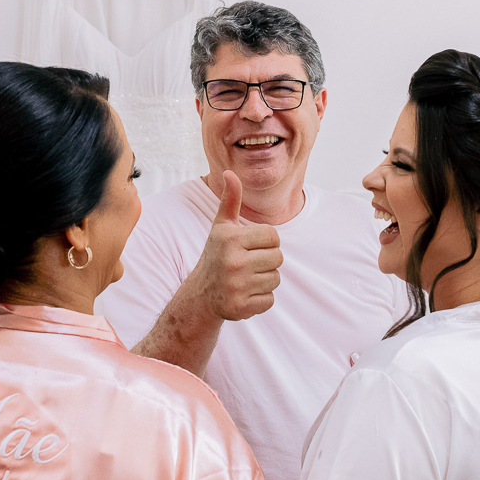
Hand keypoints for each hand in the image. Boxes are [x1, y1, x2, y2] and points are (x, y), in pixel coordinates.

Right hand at [191, 171, 282, 320]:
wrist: (201, 295)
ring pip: (275, 279)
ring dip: (265, 280)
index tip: (250, 247)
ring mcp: (236, 286)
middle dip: (267, 261)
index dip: (266, 242)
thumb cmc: (217, 255)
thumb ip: (230, 200)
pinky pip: (269, 300)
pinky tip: (245, 294)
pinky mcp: (240, 307)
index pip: (273, 236)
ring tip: (246, 278)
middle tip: (248, 264)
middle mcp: (232, 261)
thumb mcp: (221, 227)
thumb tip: (230, 173)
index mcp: (230, 238)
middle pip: (278, 258)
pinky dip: (260, 299)